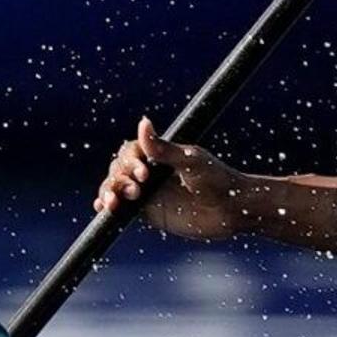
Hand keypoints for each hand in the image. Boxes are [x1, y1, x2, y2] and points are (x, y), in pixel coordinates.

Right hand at [95, 117, 244, 240]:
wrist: (233, 210)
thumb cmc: (218, 180)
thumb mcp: (191, 161)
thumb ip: (164, 148)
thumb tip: (143, 122)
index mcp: (160, 155)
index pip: (130, 152)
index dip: (130, 162)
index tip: (144, 175)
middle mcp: (151, 172)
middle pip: (119, 169)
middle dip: (118, 178)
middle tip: (136, 190)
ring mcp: (148, 193)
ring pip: (116, 188)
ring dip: (109, 191)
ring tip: (113, 203)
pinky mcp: (149, 213)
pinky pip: (122, 209)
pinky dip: (108, 208)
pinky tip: (103, 208)